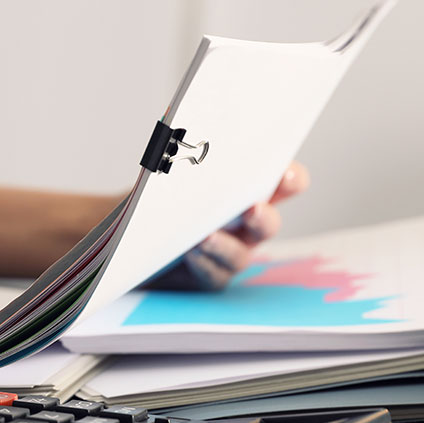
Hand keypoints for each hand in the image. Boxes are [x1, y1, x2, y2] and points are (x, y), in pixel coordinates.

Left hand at [146, 161, 310, 289]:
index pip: (281, 183)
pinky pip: (214, 274)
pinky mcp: (210, 275)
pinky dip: (204, 262)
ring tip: (207, 236)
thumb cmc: (158, 197)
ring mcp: (229, 252)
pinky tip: (191, 252)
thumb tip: (182, 146)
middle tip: (253, 210)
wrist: (132, 234)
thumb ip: (182, 160)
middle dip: (263, 216)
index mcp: (245, 190)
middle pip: (267, 223)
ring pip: (240, 254)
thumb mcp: (167, 172)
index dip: (290, 178)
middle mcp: (244, 224)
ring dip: (226, 245)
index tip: (286, 174)